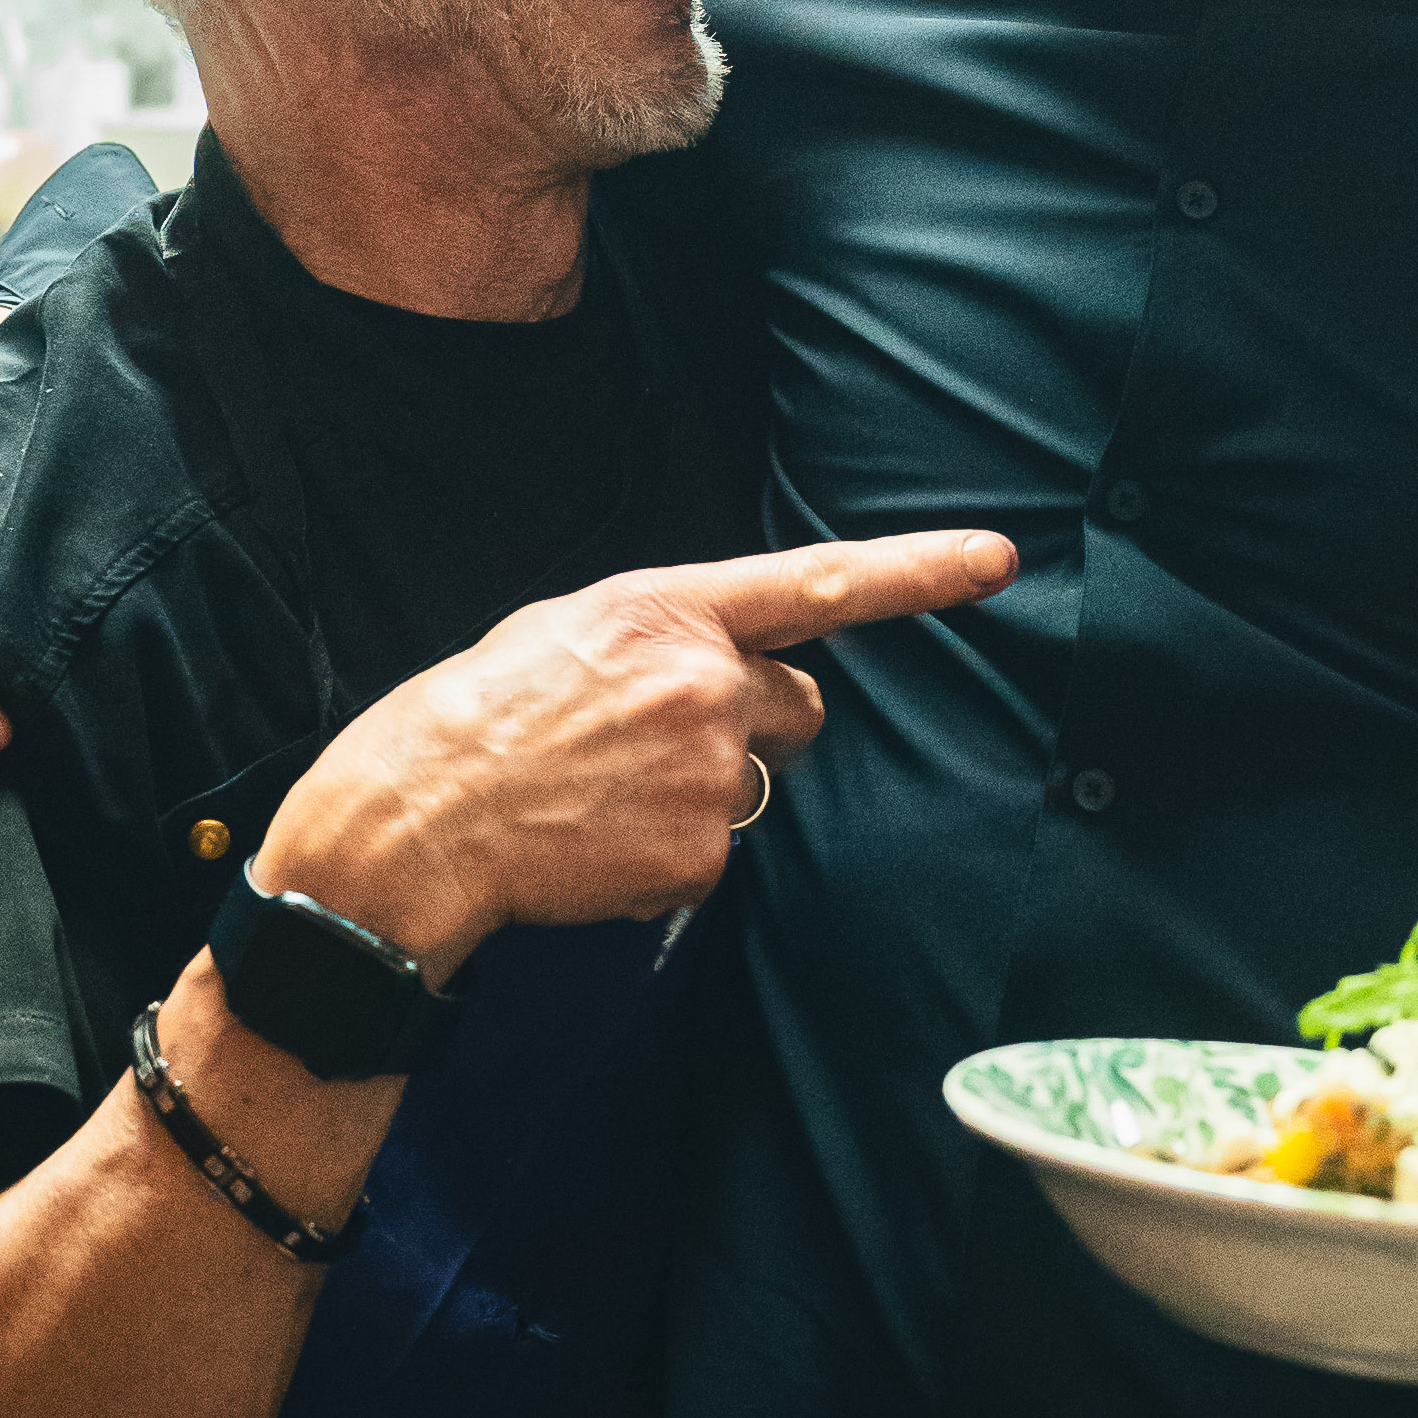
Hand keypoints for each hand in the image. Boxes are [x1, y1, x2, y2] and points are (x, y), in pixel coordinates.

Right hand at [259, 530, 1020, 975]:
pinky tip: (596, 844)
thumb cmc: (478, 716)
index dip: (920, 570)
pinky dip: (665, 858)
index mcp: (667, 609)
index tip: (1000, 559)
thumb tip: (725, 661)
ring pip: (750, 786)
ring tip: (600, 797)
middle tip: (647, 746)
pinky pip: (712, 856)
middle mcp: (706, 682)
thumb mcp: (567, 629)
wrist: (418, 821)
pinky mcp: (700, 853)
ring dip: (695, 795)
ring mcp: (709, 771)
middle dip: (748, 726)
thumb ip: (663, 633)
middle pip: (797, 706)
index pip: (819, 582)